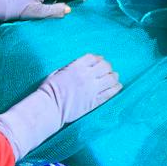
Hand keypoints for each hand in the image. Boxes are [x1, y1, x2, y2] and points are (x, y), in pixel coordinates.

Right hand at [0, 53, 121, 158]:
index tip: (101, 60)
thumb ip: (70, 68)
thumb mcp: (57, 72)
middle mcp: (86, 75)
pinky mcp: (94, 101)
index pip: (93, 58)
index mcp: (76, 67)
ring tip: (114, 78)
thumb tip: (78, 67)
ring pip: (110, 78)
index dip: (98, 58)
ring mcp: (92, 89)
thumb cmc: (49, 90)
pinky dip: (116, 88)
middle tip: (108, 70)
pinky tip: (118, 86)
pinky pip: (110, 93)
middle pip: (104, 66)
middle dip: (108, 67)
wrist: (50, 107)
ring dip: (114, 77)